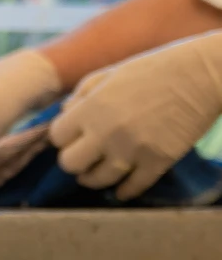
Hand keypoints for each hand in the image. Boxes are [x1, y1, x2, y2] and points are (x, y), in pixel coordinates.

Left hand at [48, 32, 221, 199]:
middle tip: (84, 157)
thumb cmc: (157, 68)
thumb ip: (84, 92)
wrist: (203, 75)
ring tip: (99, 172)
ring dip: (95, 177)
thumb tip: (64, 113)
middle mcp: (106, 133)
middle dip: (74, 161)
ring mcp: (132, 151)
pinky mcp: (157, 163)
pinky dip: (124, 190)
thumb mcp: (113, 72)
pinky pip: (131, 188)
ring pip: (97, 181)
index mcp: (92, 108)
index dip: (63, 138)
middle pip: (70, 164)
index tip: (73, 137)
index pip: (57, 137)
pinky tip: (122, 187)